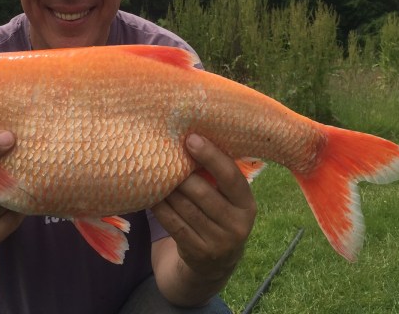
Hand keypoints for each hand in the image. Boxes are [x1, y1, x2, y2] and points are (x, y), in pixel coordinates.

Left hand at [151, 133, 256, 278]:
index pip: (230, 176)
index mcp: (247, 204)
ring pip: (185, 207)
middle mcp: (237, 224)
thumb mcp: (230, 199)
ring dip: (167, 188)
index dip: (210, 155)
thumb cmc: (220, 214)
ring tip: (153, 171)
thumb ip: (218, 175)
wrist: (216, 262)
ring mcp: (218, 241)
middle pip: (202, 192)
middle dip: (181, 173)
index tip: (191, 138)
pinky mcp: (197, 252)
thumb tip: (192, 136)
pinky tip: (150, 194)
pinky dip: (160, 207)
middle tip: (164, 154)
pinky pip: (173, 223)